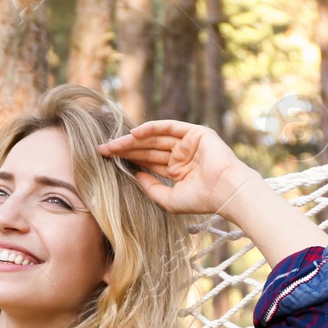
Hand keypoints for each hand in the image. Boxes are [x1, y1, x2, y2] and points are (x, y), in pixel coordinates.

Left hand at [98, 120, 258, 216]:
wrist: (225, 192)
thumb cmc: (200, 200)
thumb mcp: (167, 198)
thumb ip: (150, 187)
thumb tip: (133, 174)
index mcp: (177, 170)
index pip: (147, 161)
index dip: (128, 159)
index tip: (107, 160)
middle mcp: (182, 155)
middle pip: (147, 148)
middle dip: (125, 149)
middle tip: (102, 150)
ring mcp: (188, 143)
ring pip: (155, 138)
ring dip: (133, 140)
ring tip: (112, 144)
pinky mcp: (196, 133)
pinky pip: (169, 127)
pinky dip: (151, 128)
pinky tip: (133, 134)